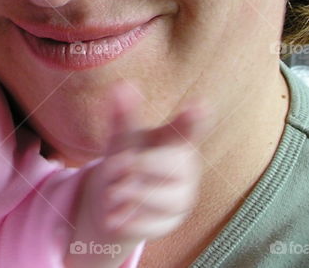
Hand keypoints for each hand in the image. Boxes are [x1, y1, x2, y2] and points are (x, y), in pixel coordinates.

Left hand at [72, 83, 205, 263]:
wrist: (116, 200)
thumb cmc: (128, 159)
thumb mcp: (123, 138)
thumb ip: (123, 114)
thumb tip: (121, 85)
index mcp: (175, 143)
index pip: (188, 130)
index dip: (193, 119)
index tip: (199, 104)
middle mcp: (184, 171)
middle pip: (172, 166)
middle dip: (140, 166)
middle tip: (116, 166)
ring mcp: (180, 198)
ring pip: (164, 199)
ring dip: (130, 195)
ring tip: (110, 192)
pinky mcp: (169, 223)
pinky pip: (153, 224)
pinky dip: (129, 220)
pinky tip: (113, 216)